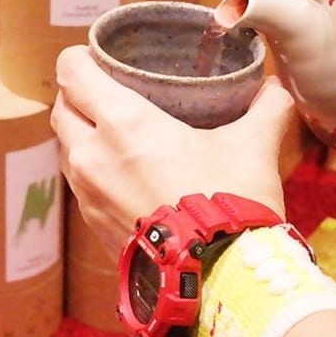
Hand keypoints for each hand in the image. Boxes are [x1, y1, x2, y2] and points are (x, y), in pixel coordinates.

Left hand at [51, 45, 295, 255]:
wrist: (218, 280)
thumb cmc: (230, 204)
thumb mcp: (254, 146)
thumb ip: (265, 108)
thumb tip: (273, 88)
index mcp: (122, 122)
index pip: (71, 73)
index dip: (80, 58)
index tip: (98, 56)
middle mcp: (92, 155)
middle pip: (62, 109)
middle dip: (78, 95)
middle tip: (109, 91)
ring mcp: (87, 194)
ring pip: (67, 149)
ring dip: (84, 135)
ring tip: (117, 133)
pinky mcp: (93, 227)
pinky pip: (81, 185)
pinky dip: (94, 171)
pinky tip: (126, 175)